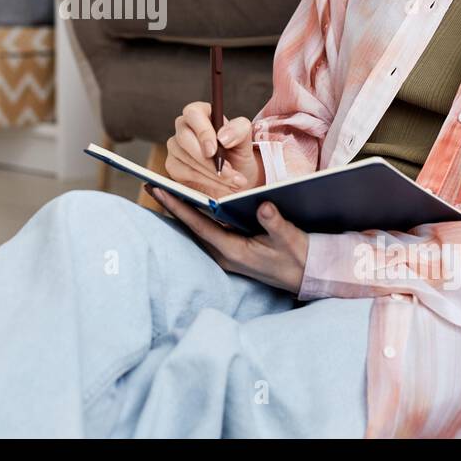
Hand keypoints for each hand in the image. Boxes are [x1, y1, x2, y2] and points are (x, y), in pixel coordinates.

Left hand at [147, 187, 308, 295]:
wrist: (309, 276)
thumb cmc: (299, 257)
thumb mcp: (290, 239)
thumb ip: (275, 223)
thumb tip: (263, 205)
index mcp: (233, 252)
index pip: (199, 225)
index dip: (178, 207)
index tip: (159, 191)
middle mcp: (225, 254)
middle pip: (192, 226)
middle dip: (173, 206)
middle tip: (152, 185)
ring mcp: (227, 254)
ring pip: (198, 228)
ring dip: (183, 210)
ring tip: (165, 190)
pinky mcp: (233, 251)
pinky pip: (208, 230)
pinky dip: (197, 215)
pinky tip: (191, 202)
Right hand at [165, 102, 263, 199]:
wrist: (234, 178)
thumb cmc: (237, 154)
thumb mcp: (245, 140)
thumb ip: (239, 130)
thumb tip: (223, 137)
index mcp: (202, 114)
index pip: (194, 113)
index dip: (203, 132)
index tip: (214, 150)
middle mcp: (185, 127)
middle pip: (184, 137)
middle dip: (206, 158)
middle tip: (226, 171)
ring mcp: (176, 146)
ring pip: (185, 158)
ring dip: (211, 173)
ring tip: (232, 180)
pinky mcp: (173, 165)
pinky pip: (183, 172)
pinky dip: (205, 181)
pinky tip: (220, 185)